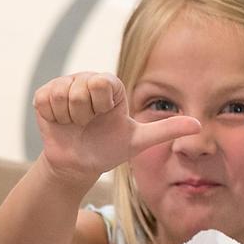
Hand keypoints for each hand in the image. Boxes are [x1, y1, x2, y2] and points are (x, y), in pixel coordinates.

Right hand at [34, 73, 201, 182]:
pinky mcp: (44, 95)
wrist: (78, 164)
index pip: (101, 82)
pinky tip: (61, 123)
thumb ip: (166, 130)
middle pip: (80, 89)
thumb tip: (199, 125)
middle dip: (83, 114)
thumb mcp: (137, 141)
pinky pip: (45, 100)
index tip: (104, 117)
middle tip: (88, 123)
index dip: (99, 105)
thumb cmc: (108, 149)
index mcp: (109, 84)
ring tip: (74, 124)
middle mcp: (86, 79)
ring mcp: (63, 85)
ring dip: (67, 117)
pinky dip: (52, 117)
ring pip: (61, 94)